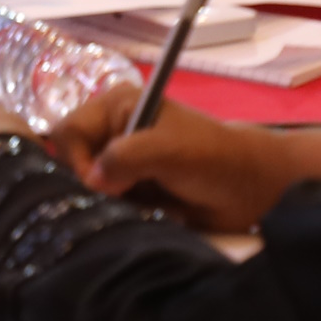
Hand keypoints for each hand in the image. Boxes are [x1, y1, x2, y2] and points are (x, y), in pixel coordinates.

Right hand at [43, 91, 320, 231]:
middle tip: (127, 198)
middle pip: (74, 162)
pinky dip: (128, 214)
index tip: (101, 185)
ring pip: (91, 190)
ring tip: (150, 204)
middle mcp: (114, 131)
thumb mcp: (169, 150)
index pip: (68, 131)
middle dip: (97, 186)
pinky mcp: (133, 191)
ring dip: (116, 203)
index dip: (77, 160)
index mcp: (117, 106)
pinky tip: (156, 212)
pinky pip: (110, 208)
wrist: (252, 188)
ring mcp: (123, 163)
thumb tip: (92, 180)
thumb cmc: (213, 158)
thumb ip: (126, 157)